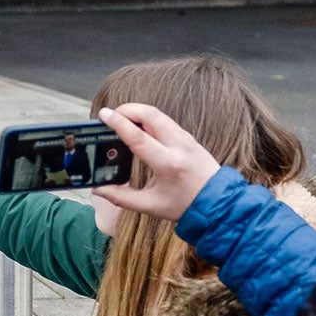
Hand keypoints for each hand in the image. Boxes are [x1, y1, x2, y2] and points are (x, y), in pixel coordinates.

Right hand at [93, 103, 221, 222]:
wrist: (219, 203)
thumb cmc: (184, 206)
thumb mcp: (150, 205)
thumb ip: (121, 197)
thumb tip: (97, 189)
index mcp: (167, 164)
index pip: (138, 137)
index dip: (118, 123)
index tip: (103, 114)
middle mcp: (178, 147)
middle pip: (150, 115)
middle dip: (127, 109)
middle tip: (111, 115)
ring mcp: (186, 140)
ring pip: (159, 115)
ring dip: (138, 112)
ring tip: (122, 119)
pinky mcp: (189, 138)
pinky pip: (166, 121)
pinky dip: (149, 118)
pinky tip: (139, 127)